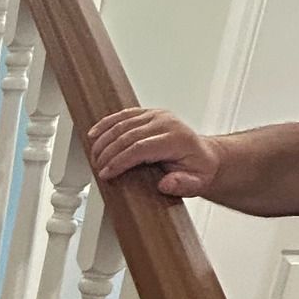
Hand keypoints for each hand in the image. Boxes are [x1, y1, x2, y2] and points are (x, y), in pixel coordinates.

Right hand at [88, 108, 222, 198]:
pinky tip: (94, 134)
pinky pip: (123, 115)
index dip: (120, 161)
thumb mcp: (197, 183)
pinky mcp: (148, 113)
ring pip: (122, 124)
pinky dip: (106, 124)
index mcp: (177, 139)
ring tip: (94, 157)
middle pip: (127, 135)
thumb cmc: (197, 169)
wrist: (204, 155)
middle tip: (97, 168)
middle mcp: (166, 123)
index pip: (140, 148)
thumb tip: (166, 183)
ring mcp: (156, 115)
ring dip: (104, 141)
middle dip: (108, 153)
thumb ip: (184, 185)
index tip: (106, 173)